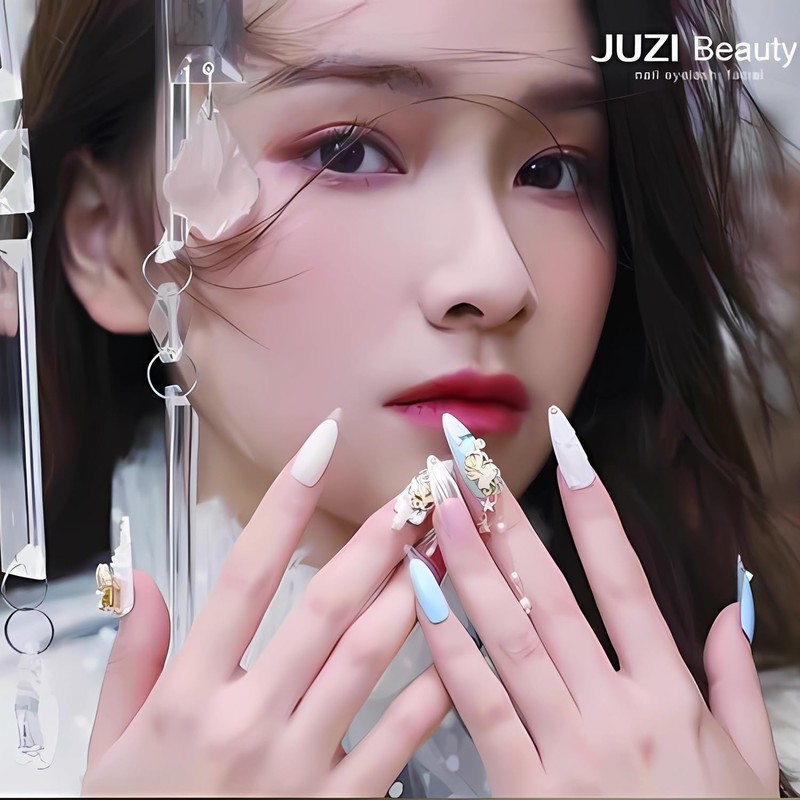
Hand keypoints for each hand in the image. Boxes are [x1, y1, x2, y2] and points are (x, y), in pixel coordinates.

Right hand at [82, 415, 449, 796]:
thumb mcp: (111, 748)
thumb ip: (133, 660)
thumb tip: (150, 583)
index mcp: (191, 693)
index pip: (244, 574)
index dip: (284, 504)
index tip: (319, 448)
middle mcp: (248, 719)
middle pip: (323, 606)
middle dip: (376, 540)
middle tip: (416, 489)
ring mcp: (297, 764)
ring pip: (368, 658)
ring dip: (413, 592)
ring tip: (447, 544)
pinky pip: (397, 737)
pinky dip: (432, 688)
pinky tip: (460, 645)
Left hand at [410, 407, 778, 796]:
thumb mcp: (750, 764)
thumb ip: (738, 680)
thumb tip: (731, 605)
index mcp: (670, 695)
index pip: (625, 577)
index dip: (593, 505)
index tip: (564, 445)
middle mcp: (616, 710)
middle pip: (549, 592)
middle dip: (504, 517)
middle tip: (465, 460)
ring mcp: (569, 749)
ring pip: (508, 636)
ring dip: (468, 563)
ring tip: (433, 506)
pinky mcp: (526, 791)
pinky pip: (478, 706)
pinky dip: (447, 647)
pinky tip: (418, 596)